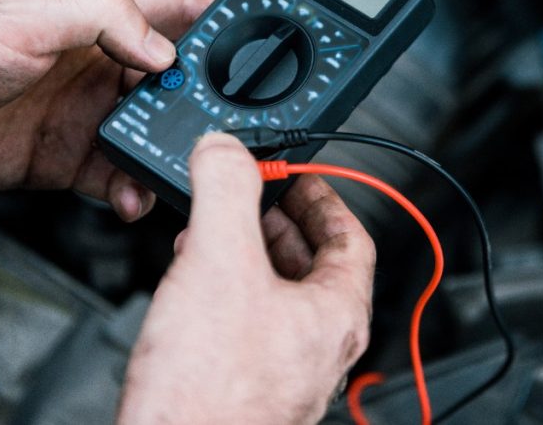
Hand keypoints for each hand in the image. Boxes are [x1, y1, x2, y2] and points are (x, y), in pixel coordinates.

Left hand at [0, 0, 211, 219]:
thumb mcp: (27, 18)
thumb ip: (106, 19)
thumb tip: (165, 50)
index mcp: (93, 17)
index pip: (169, 9)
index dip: (211, 19)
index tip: (249, 35)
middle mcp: (96, 64)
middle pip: (172, 80)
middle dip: (199, 100)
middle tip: (214, 122)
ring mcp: (84, 113)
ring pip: (151, 133)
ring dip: (167, 151)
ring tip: (172, 165)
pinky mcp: (66, 158)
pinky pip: (116, 176)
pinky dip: (132, 189)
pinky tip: (130, 194)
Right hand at [119, 133, 375, 423]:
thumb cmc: (209, 391)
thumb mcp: (220, 263)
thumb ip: (227, 192)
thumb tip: (225, 150)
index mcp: (337, 314)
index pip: (352, 238)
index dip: (325, 197)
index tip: (299, 176)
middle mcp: (320, 347)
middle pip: (313, 265)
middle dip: (276, 223)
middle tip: (249, 198)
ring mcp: (286, 371)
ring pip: (277, 294)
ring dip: (247, 255)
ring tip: (210, 233)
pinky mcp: (247, 387)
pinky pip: (248, 325)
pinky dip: (226, 291)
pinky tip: (190, 286)